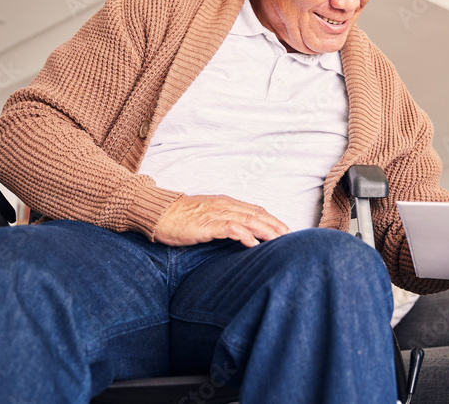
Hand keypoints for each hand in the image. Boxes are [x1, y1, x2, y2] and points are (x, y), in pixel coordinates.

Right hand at [153, 194, 289, 246]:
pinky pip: (229, 228)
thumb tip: (241, 234)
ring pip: (248, 220)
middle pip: (257, 214)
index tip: (287, 231)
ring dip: (266, 230)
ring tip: (280, 241)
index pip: (256, 210)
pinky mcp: (205, 224)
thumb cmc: (180, 217)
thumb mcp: (207, 216)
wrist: (158, 212)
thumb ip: (224, 221)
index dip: (274, 220)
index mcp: (226, 203)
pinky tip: (253, 244)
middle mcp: (224, 206)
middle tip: (291, 238)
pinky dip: (243, 235)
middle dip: (276, 226)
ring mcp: (215, 214)